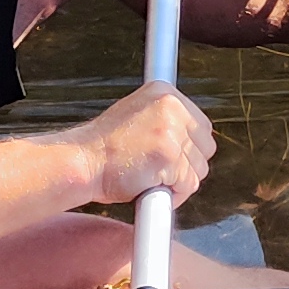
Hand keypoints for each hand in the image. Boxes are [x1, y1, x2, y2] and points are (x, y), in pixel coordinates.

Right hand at [71, 79, 214, 205]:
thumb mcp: (136, 115)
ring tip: (149, 176)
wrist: (82, 162)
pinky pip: (188, 185)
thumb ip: (164, 119)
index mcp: (164, 93)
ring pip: (199, 168)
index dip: (187, 147)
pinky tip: (150, 187)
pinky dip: (174, 195)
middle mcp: (171, 107)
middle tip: (158, 169)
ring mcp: (171, 132)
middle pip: (206, 147)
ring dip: (179, 180)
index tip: (168, 157)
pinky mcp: (169, 158)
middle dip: (187, 164)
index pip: (200, 126)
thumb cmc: (103, 147)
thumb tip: (190, 134)